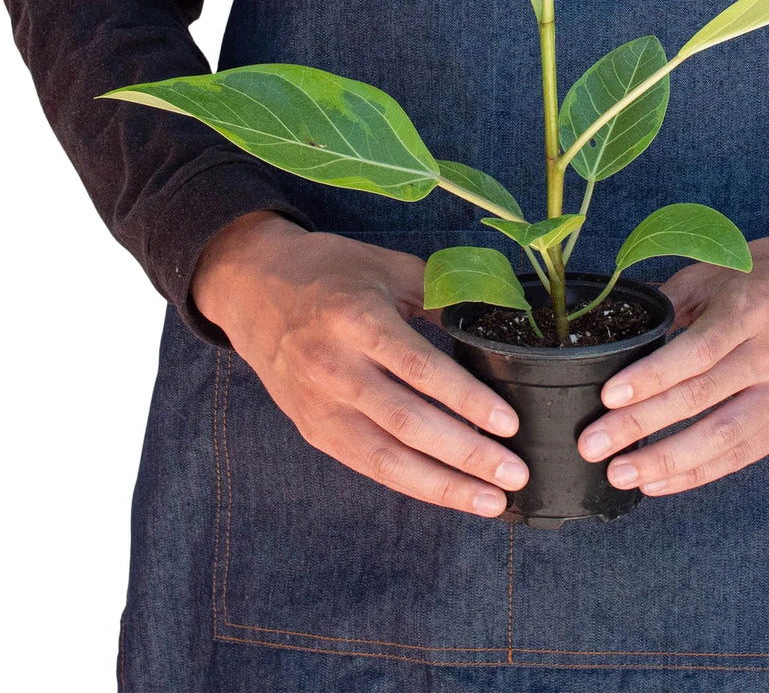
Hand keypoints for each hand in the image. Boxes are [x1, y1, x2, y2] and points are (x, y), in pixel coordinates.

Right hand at [191, 210, 528, 516]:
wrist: (252, 286)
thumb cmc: (331, 271)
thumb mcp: (388, 268)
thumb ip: (439, 296)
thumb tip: (495, 324)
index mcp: (359, 320)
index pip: (420, 370)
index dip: (466, 400)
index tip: (508, 423)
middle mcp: (336, 368)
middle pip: (408, 423)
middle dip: (466, 454)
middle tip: (515, 472)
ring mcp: (320, 405)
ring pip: (386, 459)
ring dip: (443, 486)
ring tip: (491, 500)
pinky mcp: (313, 430)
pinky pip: (367, 465)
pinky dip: (412, 483)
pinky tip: (448, 493)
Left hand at [577, 179, 768, 495]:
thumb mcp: (724, 266)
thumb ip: (673, 297)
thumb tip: (620, 325)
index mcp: (753, 308)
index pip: (696, 351)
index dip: (652, 377)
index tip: (608, 397)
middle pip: (701, 398)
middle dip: (641, 425)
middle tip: (592, 444)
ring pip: (723, 437)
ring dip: (666, 460)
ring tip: (620, 473)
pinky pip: (743, 454)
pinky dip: (699, 472)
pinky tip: (660, 481)